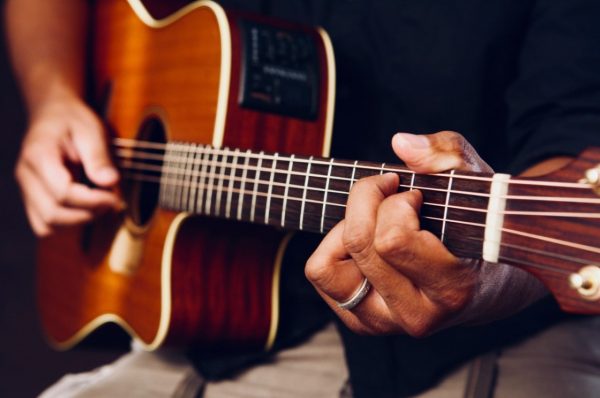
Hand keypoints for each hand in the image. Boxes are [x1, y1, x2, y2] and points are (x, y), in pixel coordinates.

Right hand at [15, 97, 120, 236]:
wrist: (53, 113)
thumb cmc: (73, 120)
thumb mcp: (91, 129)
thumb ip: (99, 156)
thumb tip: (110, 182)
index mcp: (39, 155)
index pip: (62, 192)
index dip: (92, 201)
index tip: (114, 196)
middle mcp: (26, 176)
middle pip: (53, 214)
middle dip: (88, 214)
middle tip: (112, 202)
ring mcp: (26, 189)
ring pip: (46, 225)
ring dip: (78, 222)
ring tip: (100, 205)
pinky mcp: (32, 199)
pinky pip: (45, 224)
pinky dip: (68, 223)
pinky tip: (87, 209)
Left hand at [305, 131, 494, 335]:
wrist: (490, 286)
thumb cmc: (481, 229)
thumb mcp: (477, 182)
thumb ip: (446, 155)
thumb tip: (400, 143)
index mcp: (451, 289)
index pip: (391, 240)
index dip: (395, 203)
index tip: (414, 194)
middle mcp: (415, 315)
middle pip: (358, 243)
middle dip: (368, 201)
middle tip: (391, 194)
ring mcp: (384, 323)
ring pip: (325, 266)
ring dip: (345, 230)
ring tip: (376, 221)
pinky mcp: (361, 322)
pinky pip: (321, 273)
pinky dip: (334, 247)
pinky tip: (367, 241)